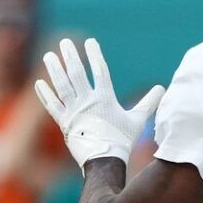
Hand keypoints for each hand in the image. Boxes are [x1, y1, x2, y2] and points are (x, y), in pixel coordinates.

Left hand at [35, 37, 163, 167]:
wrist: (105, 161)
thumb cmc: (123, 141)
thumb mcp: (138, 120)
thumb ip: (148, 103)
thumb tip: (162, 89)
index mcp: (105, 98)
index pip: (99, 70)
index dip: (95, 55)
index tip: (90, 42)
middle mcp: (87, 102)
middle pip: (77, 73)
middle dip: (70, 56)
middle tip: (65, 42)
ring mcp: (74, 112)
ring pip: (62, 86)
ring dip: (54, 70)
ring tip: (49, 56)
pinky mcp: (64, 123)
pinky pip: (52, 106)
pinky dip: (45, 94)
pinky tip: (40, 83)